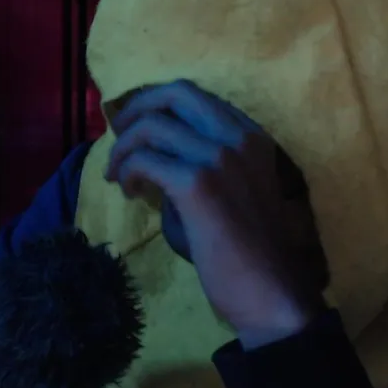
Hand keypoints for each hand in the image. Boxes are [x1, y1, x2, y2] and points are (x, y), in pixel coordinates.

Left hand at [104, 80, 327, 348]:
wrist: (270, 293)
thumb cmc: (248, 253)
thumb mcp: (230, 193)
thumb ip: (197, 168)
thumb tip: (154, 162)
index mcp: (252, 136)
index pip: (195, 96)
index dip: (157, 106)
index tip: (138, 130)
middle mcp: (238, 136)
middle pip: (175, 93)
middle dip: (136, 109)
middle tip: (117, 136)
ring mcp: (219, 156)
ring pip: (152, 125)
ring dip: (124, 147)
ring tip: (118, 175)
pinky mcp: (198, 183)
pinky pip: (145, 159)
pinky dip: (128, 170)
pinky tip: (129, 191)